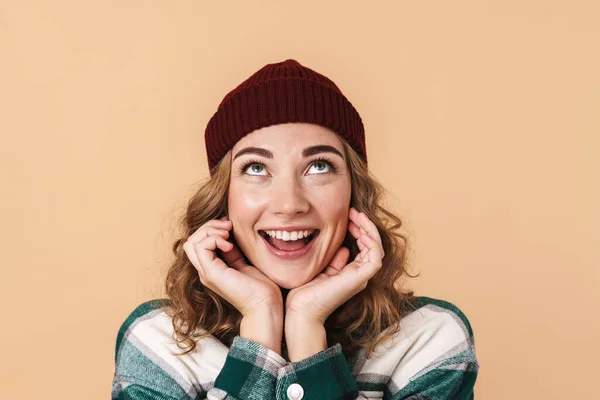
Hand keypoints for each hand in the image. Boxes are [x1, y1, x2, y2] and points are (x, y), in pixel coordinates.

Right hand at [183, 218, 282, 351]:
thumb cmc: (261, 286)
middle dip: (209, 226)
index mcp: (213, 268)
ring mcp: (206, 273)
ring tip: (228, 233)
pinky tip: (230, 245)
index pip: (199, 242)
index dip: (212, 228)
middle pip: (192, 240)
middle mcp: (206, 271)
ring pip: (191, 242)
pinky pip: (200, 247)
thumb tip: (229, 231)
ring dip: (210, 231)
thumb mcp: (243, 261)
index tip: (231, 225)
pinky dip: (214, 239)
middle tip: (229, 225)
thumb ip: (233, 250)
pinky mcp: (211, 274)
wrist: (265, 305)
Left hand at [284, 208, 383, 359]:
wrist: (300, 311)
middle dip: (364, 225)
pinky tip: (359, 229)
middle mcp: (359, 275)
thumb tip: (342, 247)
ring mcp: (361, 277)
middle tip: (353, 211)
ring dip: (368, 229)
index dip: (358, 229)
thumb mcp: (320, 268)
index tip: (347, 215)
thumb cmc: (304, 293)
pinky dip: (371, 240)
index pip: (364, 246)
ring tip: (356, 215)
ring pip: (376, 247)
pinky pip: (375, 256)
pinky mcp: (360, 278)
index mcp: (350, 273)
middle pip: (372, 244)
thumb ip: (333, 259)